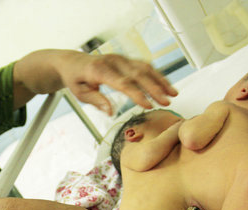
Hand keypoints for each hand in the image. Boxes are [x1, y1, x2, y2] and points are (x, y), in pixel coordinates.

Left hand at [59, 52, 177, 114]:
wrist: (73, 62)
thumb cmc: (77, 79)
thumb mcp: (80, 93)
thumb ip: (96, 101)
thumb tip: (110, 112)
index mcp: (100, 70)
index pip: (123, 83)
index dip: (138, 94)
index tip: (149, 105)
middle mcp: (114, 61)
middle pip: (139, 74)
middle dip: (155, 88)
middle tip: (167, 101)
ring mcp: (121, 58)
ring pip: (145, 68)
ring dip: (161, 81)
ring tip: (173, 93)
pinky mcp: (126, 59)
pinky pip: (143, 65)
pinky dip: (156, 75)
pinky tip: (165, 85)